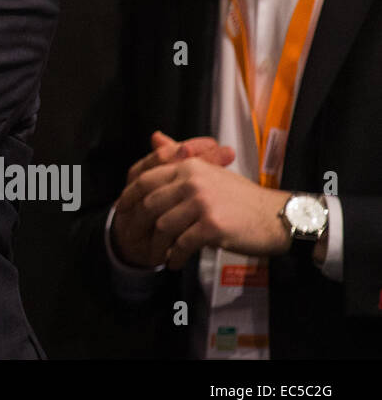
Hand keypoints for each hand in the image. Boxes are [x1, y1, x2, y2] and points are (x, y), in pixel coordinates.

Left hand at [111, 131, 233, 266]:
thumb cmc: (243, 198)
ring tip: (157, 256)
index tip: (122, 211)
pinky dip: (175, 256)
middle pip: (150, 204)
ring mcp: (202, 203)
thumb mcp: (209, 171)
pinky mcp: (211, 225)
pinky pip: (182, 244)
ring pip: (163, 226)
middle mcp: (192, 181)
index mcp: (188, 166)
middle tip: (136, 241)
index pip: (146, 180)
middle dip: (139, 226)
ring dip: (157, 246)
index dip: (129, 197)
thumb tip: (155, 137)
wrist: (277, 217)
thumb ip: (179, 156)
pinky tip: (174, 263)